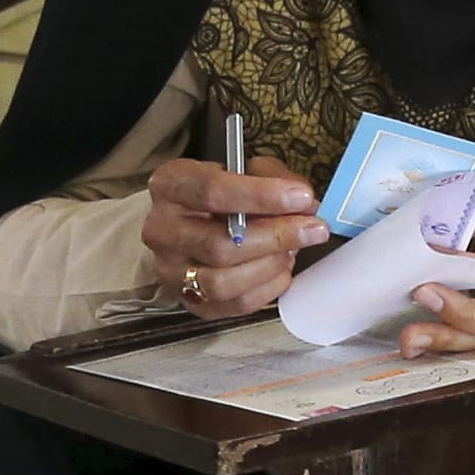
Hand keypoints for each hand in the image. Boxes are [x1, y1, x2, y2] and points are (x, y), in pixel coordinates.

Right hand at [135, 151, 325, 320]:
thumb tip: (306, 204)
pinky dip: (267, 289)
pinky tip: (281, 269)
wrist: (191, 224)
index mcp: (170, 186)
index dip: (261, 196)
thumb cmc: (221, 195)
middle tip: (312, 229)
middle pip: (220, 244)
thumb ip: (274, 179)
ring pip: (223, 281)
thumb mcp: (244, 170)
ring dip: (269, 266)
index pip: (211, 191)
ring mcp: (171, 270)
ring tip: (292, 250)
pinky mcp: (189, 301)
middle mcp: (162, 230)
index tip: (300, 198)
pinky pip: (233, 304)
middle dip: (275, 237)